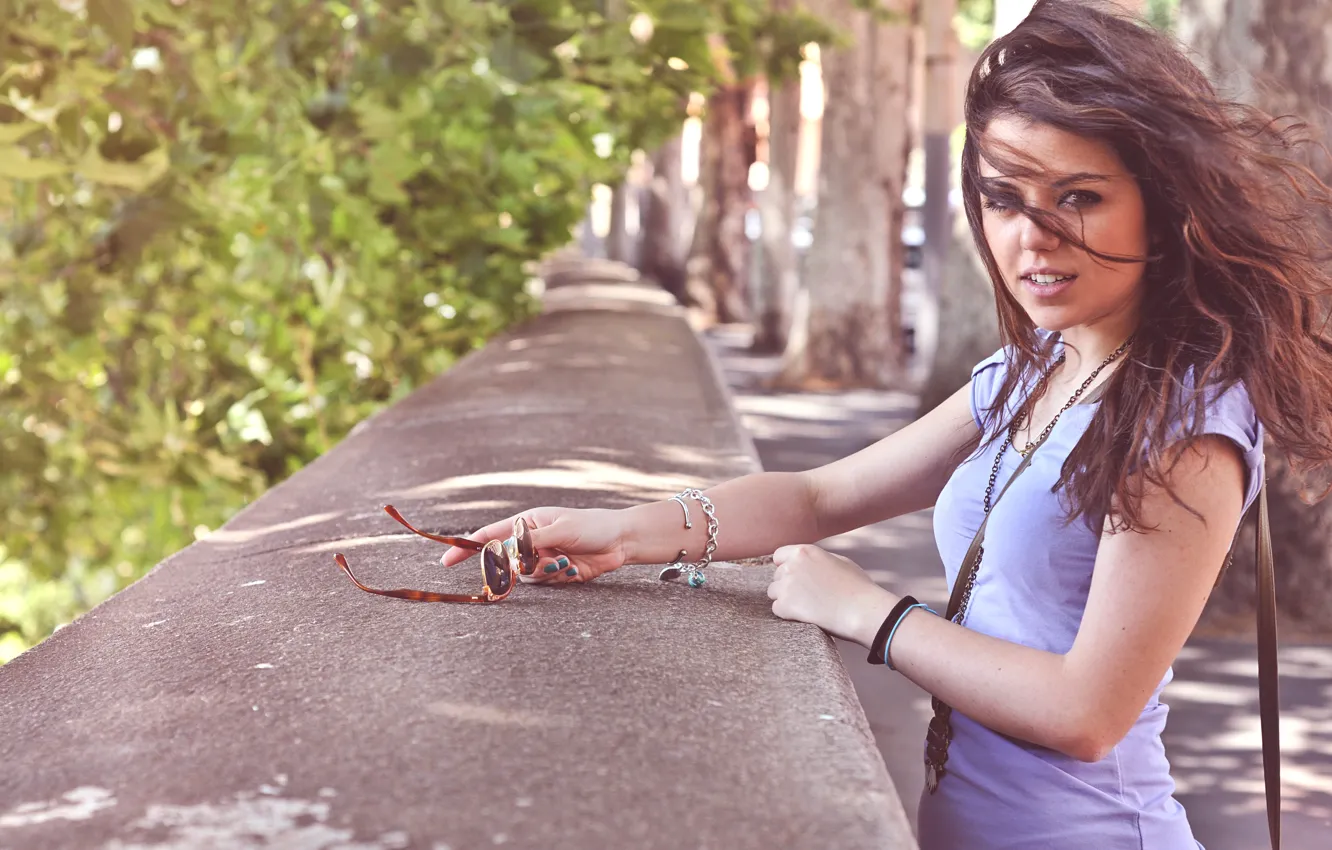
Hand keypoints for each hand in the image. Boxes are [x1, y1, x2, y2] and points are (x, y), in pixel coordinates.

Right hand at [439, 506, 626, 584]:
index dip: (467, 547)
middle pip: (505, 562)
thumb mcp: (560, 529)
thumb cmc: (591, 526)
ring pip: (524, 577)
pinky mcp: (553, 574)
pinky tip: (574, 568)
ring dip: (544, 572)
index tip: (446, 561)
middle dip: (520, 566)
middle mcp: (529, 542)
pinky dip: (557, 578)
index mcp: (526, 523)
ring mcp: (540, 559)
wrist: (619, 542)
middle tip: (544, 560)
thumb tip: (506, 554)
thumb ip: (531, 543)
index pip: (489, 535)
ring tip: (566, 562)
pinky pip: (543, 584)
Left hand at [767, 544, 897, 645]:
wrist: (863, 610)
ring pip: (773, 592)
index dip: (785, 567)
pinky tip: (805, 615)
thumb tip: (808, 562)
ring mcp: (787, 585)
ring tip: (807, 607)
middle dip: (788, 585)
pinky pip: (777, 609)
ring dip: (785, 599)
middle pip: (777, 576)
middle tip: (807, 596)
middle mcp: (792, 565)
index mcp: (805, 552)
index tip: (795, 577)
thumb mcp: (839, 561)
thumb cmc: (858, 587)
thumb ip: (818, 559)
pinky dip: (788, 614)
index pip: (779, 556)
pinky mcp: (785, 605)